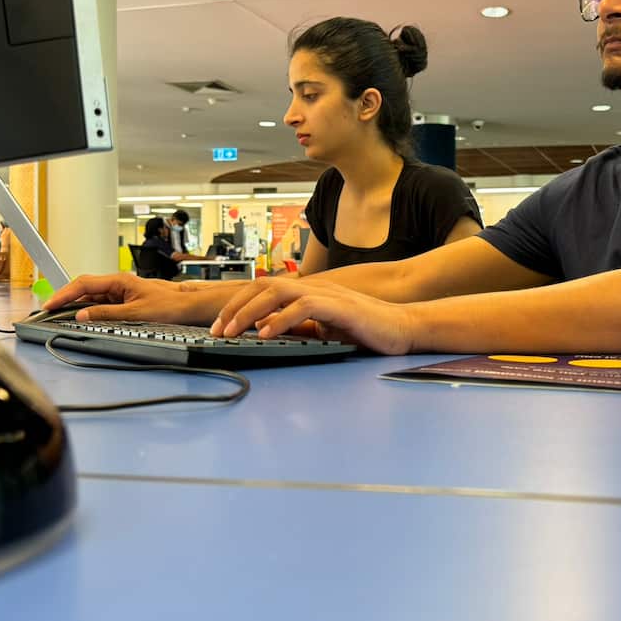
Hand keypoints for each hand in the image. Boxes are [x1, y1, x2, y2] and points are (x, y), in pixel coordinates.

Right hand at [42, 273, 223, 324]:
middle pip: (84, 288)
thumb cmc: (169, 305)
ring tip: (58, 314)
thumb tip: (83, 315)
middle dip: (64, 298)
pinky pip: (100, 302)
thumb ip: (107, 313)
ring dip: (75, 304)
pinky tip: (80, 316)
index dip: (64, 294)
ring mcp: (120, 291)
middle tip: (47, 310)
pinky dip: (88, 309)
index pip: (84, 283)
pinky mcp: (124, 300)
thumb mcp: (135, 312)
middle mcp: (118, 283)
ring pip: (91, 296)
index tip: (50, 304)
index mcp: (119, 280)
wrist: (188, 307)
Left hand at [211, 278, 415, 354]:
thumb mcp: (323, 329)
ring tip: (233, 332)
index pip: (263, 289)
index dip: (238, 305)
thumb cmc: (367, 329)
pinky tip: (266, 334)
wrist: (404, 328)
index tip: (220, 326)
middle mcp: (313, 287)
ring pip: (276, 291)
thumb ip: (297, 327)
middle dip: (234, 307)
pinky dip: (280, 319)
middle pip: (262, 285)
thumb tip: (265, 331)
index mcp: (307, 292)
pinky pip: (303, 307)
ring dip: (249, 312)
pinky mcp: (339, 307)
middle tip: (217, 330)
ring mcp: (326, 294)